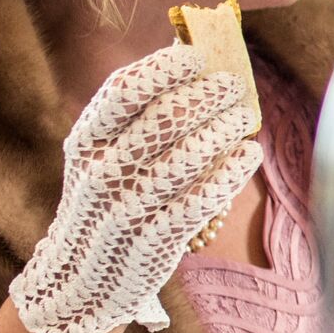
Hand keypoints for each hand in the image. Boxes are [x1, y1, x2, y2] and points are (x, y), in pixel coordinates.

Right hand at [9, 45, 262, 332]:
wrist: (83, 275)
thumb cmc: (107, 198)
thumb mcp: (104, 155)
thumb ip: (137, 116)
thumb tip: (186, 57)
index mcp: (86, 142)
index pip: (123, 93)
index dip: (163, 70)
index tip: (197, 57)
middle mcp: (101, 172)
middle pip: (160, 120)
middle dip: (203, 97)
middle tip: (234, 84)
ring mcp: (126, 208)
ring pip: (184, 159)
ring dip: (221, 131)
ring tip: (244, 117)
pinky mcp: (154, 240)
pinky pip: (198, 202)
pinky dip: (229, 175)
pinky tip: (250, 155)